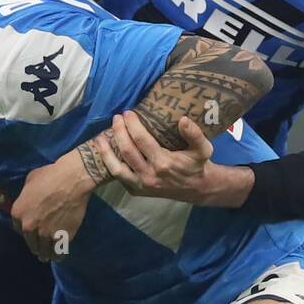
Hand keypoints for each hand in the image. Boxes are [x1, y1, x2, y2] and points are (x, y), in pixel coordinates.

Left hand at [10, 149, 96, 260]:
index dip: (26, 231)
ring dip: (46, 254)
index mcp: (18, 212)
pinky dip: (58, 255)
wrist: (72, 180)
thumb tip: (30, 200)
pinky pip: (58, 251)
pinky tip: (59, 256)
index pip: (18, 229)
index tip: (31, 232)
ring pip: (44, 250)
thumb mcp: (30, 181)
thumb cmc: (50, 175)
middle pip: (31, 242)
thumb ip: (26, 196)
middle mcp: (29, 226)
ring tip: (48, 256)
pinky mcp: (62, 237)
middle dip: (35, 245)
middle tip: (39, 248)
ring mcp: (46, 234)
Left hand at [95, 111, 250, 206]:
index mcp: (164, 163)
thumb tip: (183, 119)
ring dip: (106, 151)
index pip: (141, 139)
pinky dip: (109, 164)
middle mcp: (150, 175)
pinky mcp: (137, 190)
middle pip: (127, 150)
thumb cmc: (198, 165)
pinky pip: (118, 177)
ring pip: (116, 168)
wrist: (197, 189)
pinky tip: (106, 152)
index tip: (128, 113)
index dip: (132, 124)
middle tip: (117, 118)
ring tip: (100, 137)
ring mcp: (141, 185)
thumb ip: (195, 134)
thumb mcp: (203, 149)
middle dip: (119, 132)